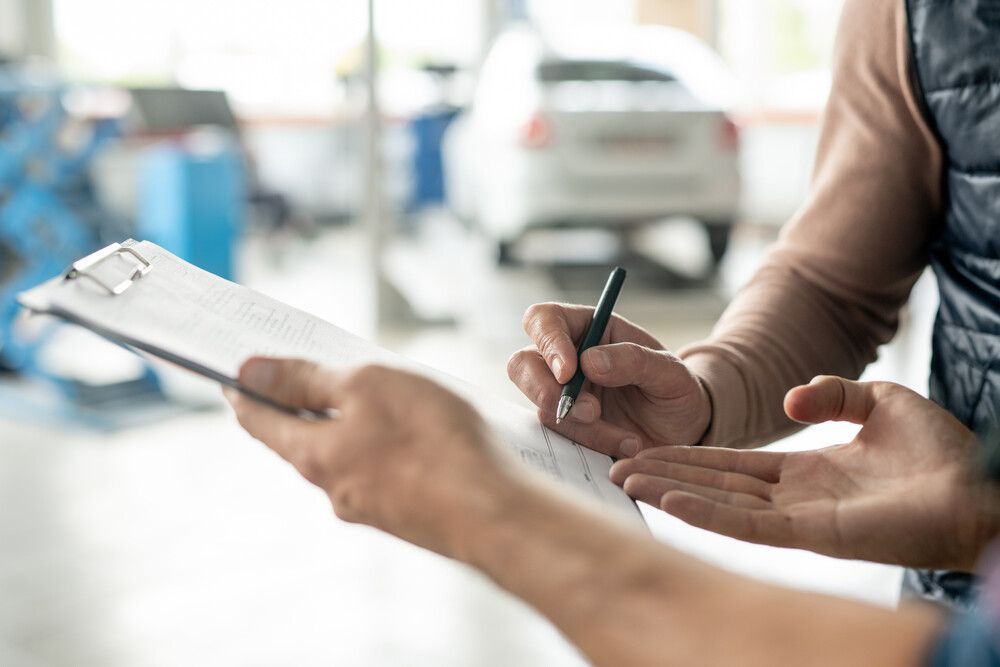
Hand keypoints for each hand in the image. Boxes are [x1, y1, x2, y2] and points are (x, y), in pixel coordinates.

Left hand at [226, 358, 518, 558]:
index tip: (233, 371)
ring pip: (347, 456)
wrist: (495, 513)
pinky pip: (383, 471)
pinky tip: (414, 432)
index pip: (260, 420)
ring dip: (350, 425)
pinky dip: (384, 446)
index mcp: (314, 456)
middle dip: (302, 403)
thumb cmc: (432, 441)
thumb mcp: (367, 386)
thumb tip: (250, 373)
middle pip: (303, 439)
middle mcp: (335, 489)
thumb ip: (307, 379)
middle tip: (308, 369)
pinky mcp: (407, 514)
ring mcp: (372, 507)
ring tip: (375, 393)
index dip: (244, 391)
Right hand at [507, 303, 710, 458]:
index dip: (548, 341)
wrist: (683, 433)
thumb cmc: (676, 391)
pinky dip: (591, 445)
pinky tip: (624, 447)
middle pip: (523, 364)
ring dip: (583, 427)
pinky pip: (559, 438)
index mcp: (588, 328)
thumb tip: (589, 362)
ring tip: (628, 438)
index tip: (569, 371)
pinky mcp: (565, 428)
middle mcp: (566, 359)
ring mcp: (561, 396)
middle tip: (590, 412)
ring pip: (542, 407)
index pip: (544, 319)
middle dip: (550, 392)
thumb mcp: (671, 372)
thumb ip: (635, 360)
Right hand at [610, 376, 998, 570]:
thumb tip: (789, 401)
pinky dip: (705, 514)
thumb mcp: (880, 401)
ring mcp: (799, 519)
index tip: (648, 448)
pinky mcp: (813, 534)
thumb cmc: (941, 453)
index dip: (689, 457)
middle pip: (713, 486)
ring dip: (671, 494)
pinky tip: (669, 502)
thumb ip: (831, 394)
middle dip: (665, 476)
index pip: (731, 465)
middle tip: (616, 466)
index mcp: (804, 473)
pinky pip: (747, 526)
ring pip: (719, 506)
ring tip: (627, 480)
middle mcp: (793, 500)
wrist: (982, 486)